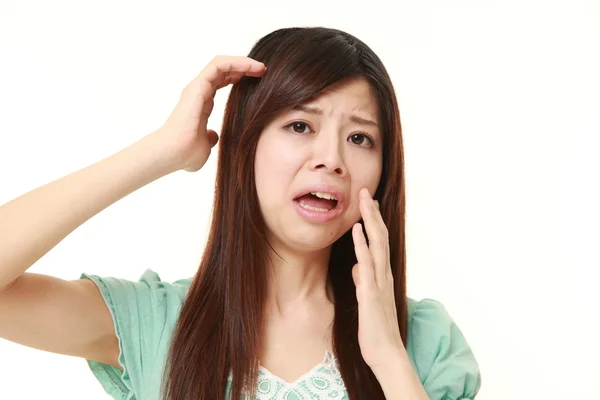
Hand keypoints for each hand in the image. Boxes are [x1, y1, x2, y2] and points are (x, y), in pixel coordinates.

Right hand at [151, 55, 266, 171]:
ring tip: (261, 67)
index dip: (239, 77)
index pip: (220, 81)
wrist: (173, 154)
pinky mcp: (198, 86)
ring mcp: (197, 87)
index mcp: (201, 103)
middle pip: (223, 70)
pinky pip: (219, 65)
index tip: (258, 80)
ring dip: (242, 62)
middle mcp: (199, 92)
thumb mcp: (205, 145)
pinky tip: (252, 67)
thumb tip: (213, 136)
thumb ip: (209, 138)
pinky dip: (236, 62)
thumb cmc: (185, 153)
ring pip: (221, 63)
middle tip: (263, 70)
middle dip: (243, 67)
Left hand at [352, 188, 403, 370]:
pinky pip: (367, 264)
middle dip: (372, 212)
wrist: (386, 354)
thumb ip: (363, 282)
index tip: (367, 202)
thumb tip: (357, 268)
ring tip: (363, 200)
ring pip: (377, 244)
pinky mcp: (371, 293)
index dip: (373, 221)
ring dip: (369, 220)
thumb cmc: (376, 329)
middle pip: (380, 236)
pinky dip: (362, 245)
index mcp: (382, 276)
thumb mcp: (367, 301)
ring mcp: (379, 282)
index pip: (379, 242)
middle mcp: (383, 274)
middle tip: (364, 190)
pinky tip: (356, 230)